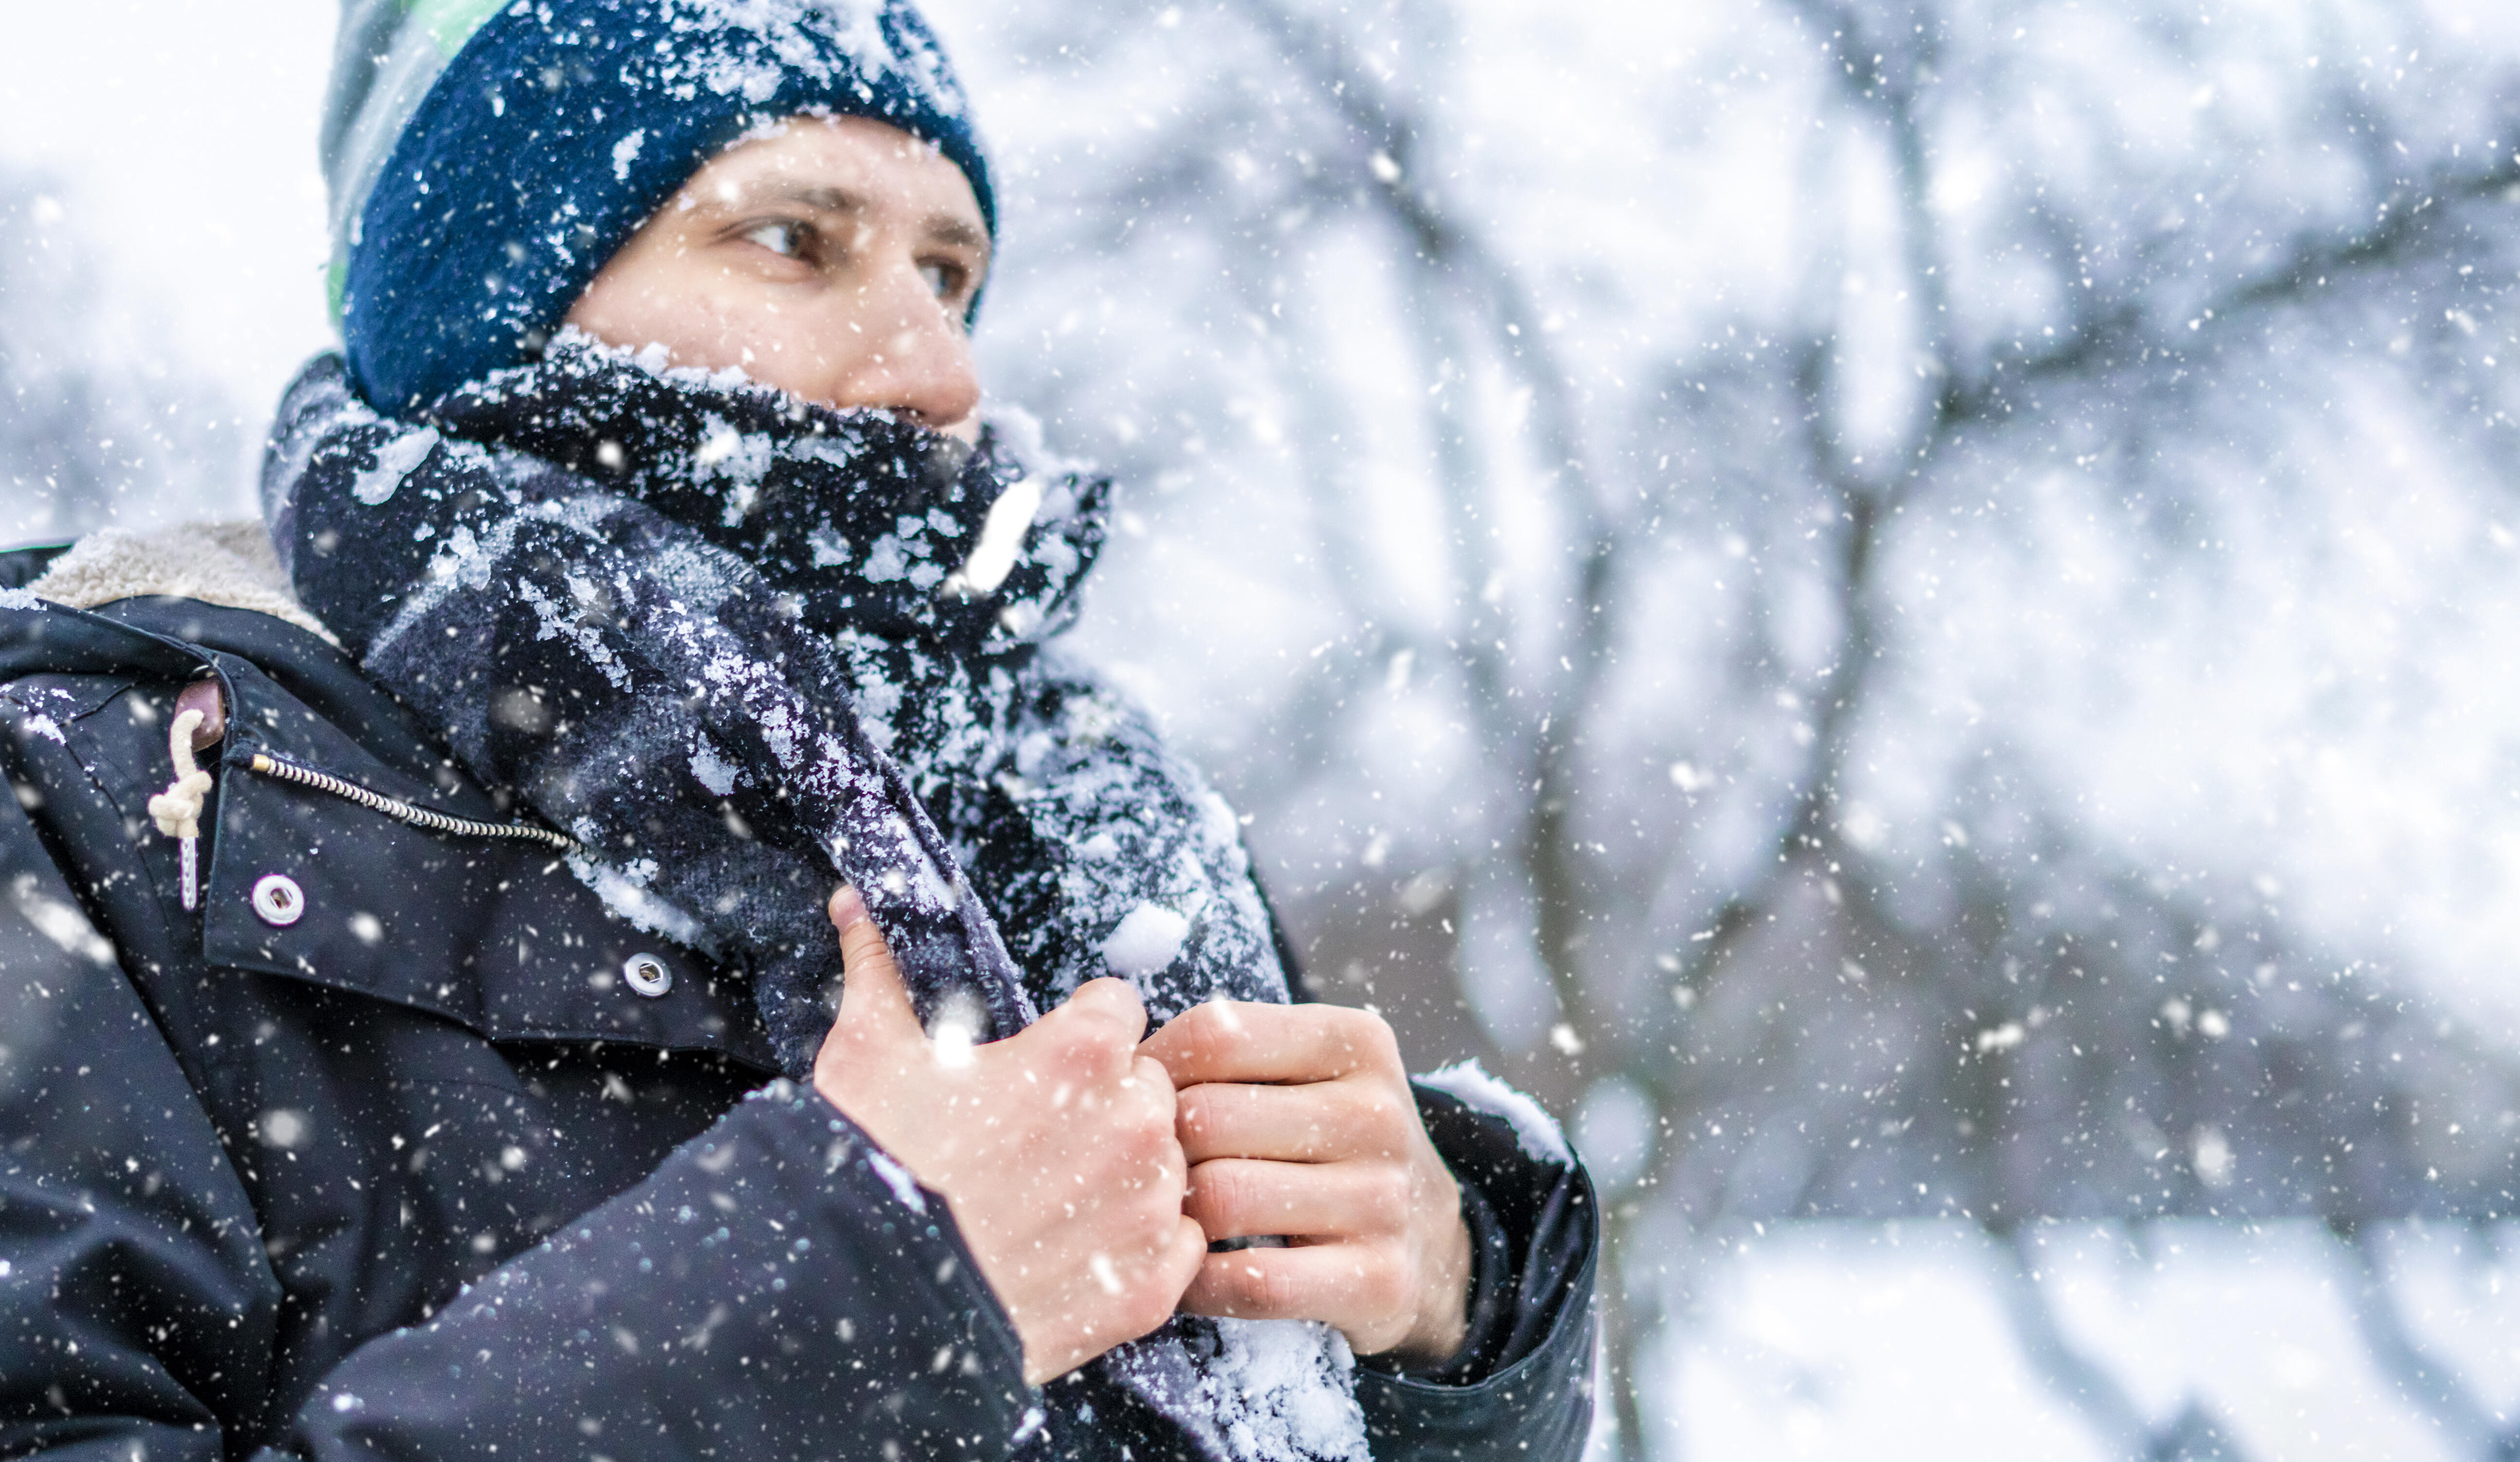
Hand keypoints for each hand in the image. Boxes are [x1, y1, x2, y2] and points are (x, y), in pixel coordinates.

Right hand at [812, 888, 1207, 1384]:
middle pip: (1149, 1088)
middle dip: (1107, 1103)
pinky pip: (1177, 1246)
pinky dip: (1140, 1249)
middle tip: (1042, 1138)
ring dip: (1127, 1175)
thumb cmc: (868, 1166)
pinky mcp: (1149, 1287)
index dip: (1080, 1033)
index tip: (1046, 1062)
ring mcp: (1147, 1207)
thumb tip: (856, 901)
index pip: (1119, 1010)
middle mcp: (1134, 1121)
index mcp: (1081, 1052)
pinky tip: (1082, 1253)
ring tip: (1056, 1201)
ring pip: (1168, 1166)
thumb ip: (880, 967)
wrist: (858, 1298)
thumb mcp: (866, 1053)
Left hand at [1139, 1001, 1472, 1363]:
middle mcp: (1377, 1114)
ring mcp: (1383, 1199)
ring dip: (1171, 1217)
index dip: (1151, 1065)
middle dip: (1155, 1148)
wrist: (1426, 1236)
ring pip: (1222, 1198)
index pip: (1216, 1033)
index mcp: (1356, 1041)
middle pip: (1207, 1118)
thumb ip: (1228, 1051)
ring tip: (1158, 1217)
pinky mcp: (1379, 1280)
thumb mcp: (1305, 1070)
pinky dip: (1197, 1284)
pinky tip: (1185, 1273)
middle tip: (1135, 1169)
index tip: (1131, 1097)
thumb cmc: (1326, 1141)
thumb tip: (1114, 1055)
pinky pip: (1250, 1282)